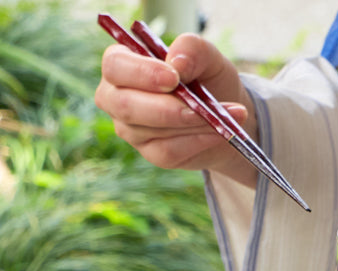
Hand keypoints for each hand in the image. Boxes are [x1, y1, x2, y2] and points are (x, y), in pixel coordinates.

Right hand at [94, 33, 257, 184]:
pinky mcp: (150, 153)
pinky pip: (168, 151)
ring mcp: (130, 129)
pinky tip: (218, 133)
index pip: (115, 66)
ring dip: (191, 124)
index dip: (142, 73)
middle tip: (199, 106)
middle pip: (125, 105)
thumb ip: (192, 49)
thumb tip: (176, 63)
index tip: (174, 78)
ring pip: (152, 130)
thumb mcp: (206, 56)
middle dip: (165, 107)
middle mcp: (117, 98)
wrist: (222, 114)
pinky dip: (197, 141)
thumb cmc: (206, 77)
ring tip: (221, 117)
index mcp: (122, 64)